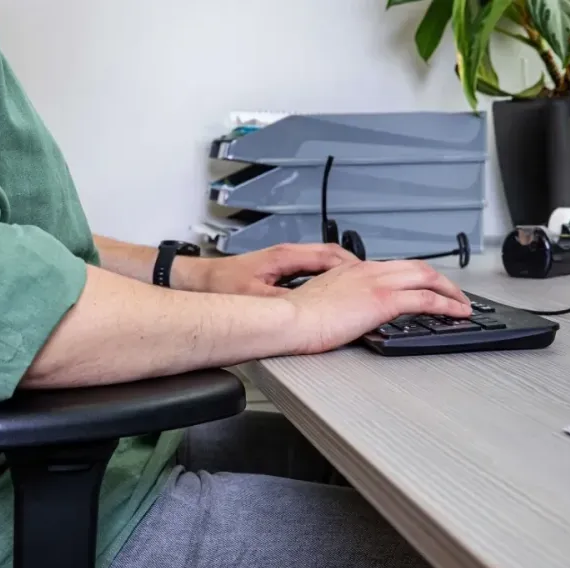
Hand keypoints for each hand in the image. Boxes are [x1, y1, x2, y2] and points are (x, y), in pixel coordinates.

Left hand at [179, 243, 359, 295]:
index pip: (329, 255)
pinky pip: (312, 268)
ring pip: (322, 261)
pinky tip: (331, 289)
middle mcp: (287, 254)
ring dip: (341, 271)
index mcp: (285, 255)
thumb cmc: (220, 283)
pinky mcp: (278, 268)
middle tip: (370, 279)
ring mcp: (283, 260)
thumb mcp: (253, 297)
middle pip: (331, 255)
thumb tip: (303, 310)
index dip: (352, 266)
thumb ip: (280, 303)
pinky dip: (327, 276)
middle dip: (353, 267)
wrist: (199, 279)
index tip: (367, 275)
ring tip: (356, 285)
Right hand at [283, 259, 471, 353]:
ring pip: (427, 277)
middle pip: (417, 267)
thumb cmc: (294, 317)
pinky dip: (447, 305)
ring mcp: (376, 283)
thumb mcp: (319, 302)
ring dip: (450, 291)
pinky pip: (426, 299)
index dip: (415, 276)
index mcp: (351, 269)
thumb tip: (346, 314)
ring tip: (462, 305)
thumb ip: (338, 301)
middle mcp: (367, 270)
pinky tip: (458, 314)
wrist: (288, 319)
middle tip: (454, 294)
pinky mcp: (382, 300)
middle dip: (441, 280)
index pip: (393, 267)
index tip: (424, 287)